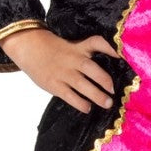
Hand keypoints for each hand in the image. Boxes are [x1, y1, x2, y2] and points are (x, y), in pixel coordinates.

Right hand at [0, 27, 119, 111]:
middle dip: (104, 80)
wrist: (28, 47)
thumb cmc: (54, 50)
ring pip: (82, 85)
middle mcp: (72, 59)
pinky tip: (87, 108)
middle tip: (113, 91)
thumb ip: (87, 55)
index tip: (122, 55)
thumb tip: (107, 72)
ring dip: (96, 95)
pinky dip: (80, 103)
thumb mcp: (72, 46)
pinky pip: (69, 96)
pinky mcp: (54, 85)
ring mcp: (63, 72)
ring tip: (107, 103)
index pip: (96, 42)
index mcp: (79, 47)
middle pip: (91, 68)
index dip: (110, 48)